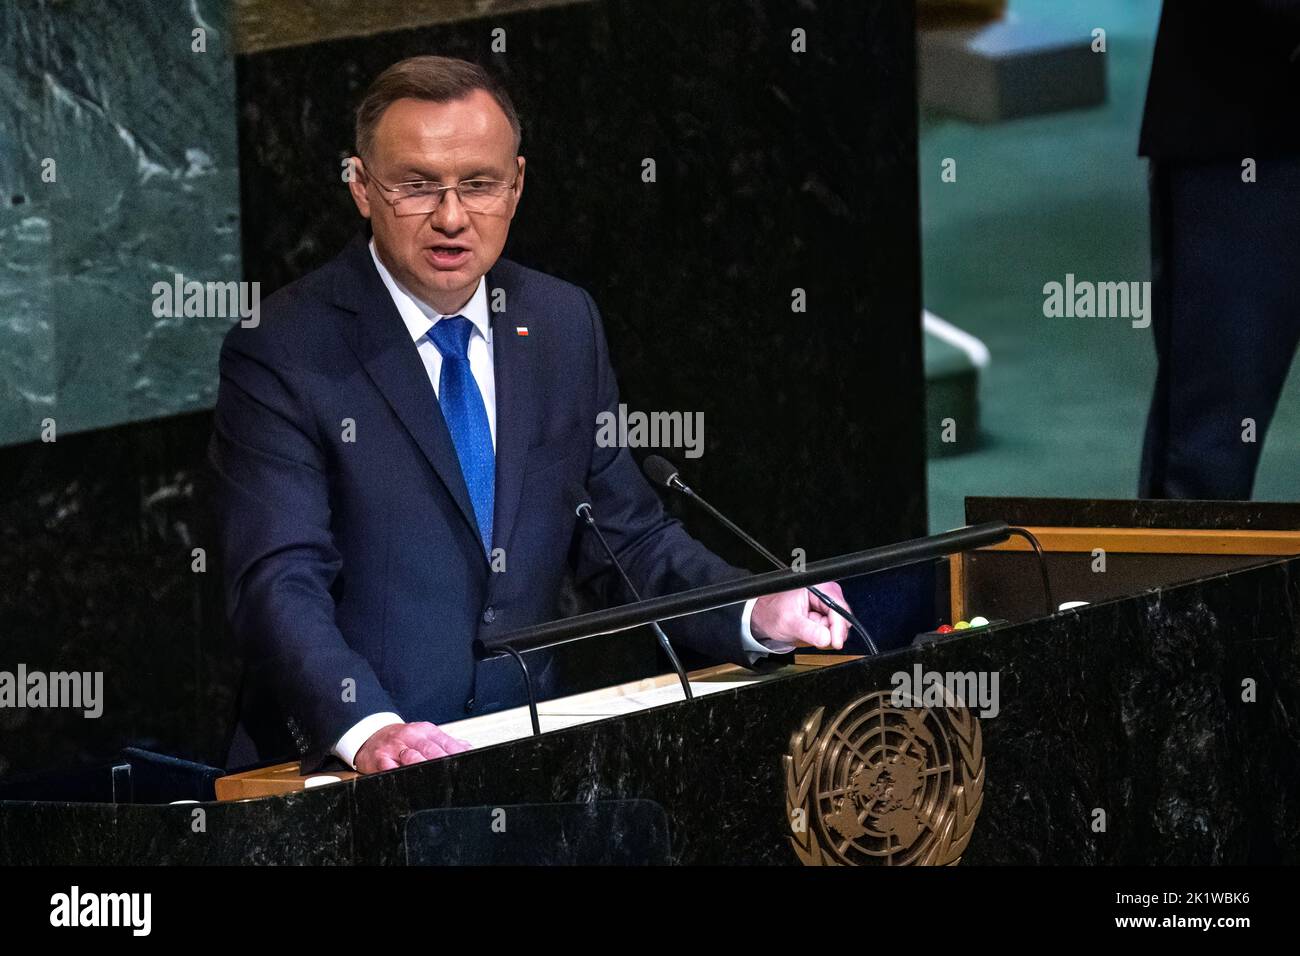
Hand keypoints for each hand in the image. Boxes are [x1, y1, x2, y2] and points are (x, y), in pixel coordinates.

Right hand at [354, 721, 470, 773]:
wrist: (371, 735)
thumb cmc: (401, 738)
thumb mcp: (424, 734)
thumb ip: (445, 742)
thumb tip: (468, 748)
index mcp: (425, 731)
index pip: (446, 742)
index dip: (458, 754)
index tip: (468, 763)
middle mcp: (411, 737)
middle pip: (431, 750)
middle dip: (444, 762)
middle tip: (454, 774)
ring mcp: (395, 747)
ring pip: (412, 758)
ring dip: (425, 768)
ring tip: (437, 779)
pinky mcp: (380, 759)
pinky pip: (391, 769)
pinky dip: (401, 775)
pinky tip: (410, 782)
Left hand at [750, 582, 850, 650]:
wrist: (767, 616)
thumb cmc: (773, 612)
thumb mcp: (789, 623)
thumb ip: (808, 631)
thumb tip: (826, 638)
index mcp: (816, 587)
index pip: (837, 607)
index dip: (839, 627)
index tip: (835, 642)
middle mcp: (824, 592)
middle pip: (842, 616)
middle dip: (833, 631)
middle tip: (817, 637)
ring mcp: (826, 603)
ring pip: (839, 624)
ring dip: (828, 633)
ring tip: (809, 631)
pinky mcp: (825, 613)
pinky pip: (833, 628)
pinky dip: (825, 634)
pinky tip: (813, 632)